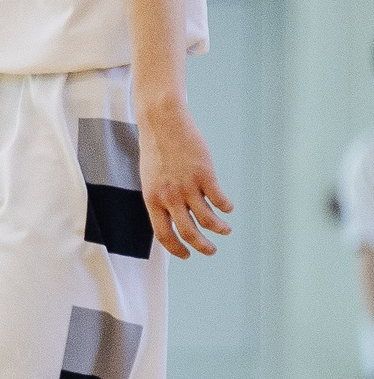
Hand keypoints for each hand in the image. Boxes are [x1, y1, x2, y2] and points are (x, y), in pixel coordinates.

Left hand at [138, 96, 231, 258]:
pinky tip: (228, 208)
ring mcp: (187, 186)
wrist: (163, 123)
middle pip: (188, 232)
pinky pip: (219, 199)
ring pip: (207, 219)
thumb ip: (160, 198)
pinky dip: (225, 207)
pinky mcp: (205, 175)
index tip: (186, 255)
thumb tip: (173, 217)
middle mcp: (169, 197)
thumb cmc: (156, 150)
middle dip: (202, 246)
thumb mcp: (150, 178)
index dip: (176, 248)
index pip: (163, 234)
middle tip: (211, 251)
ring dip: (219, 229)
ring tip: (225, 230)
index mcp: (151, 199)